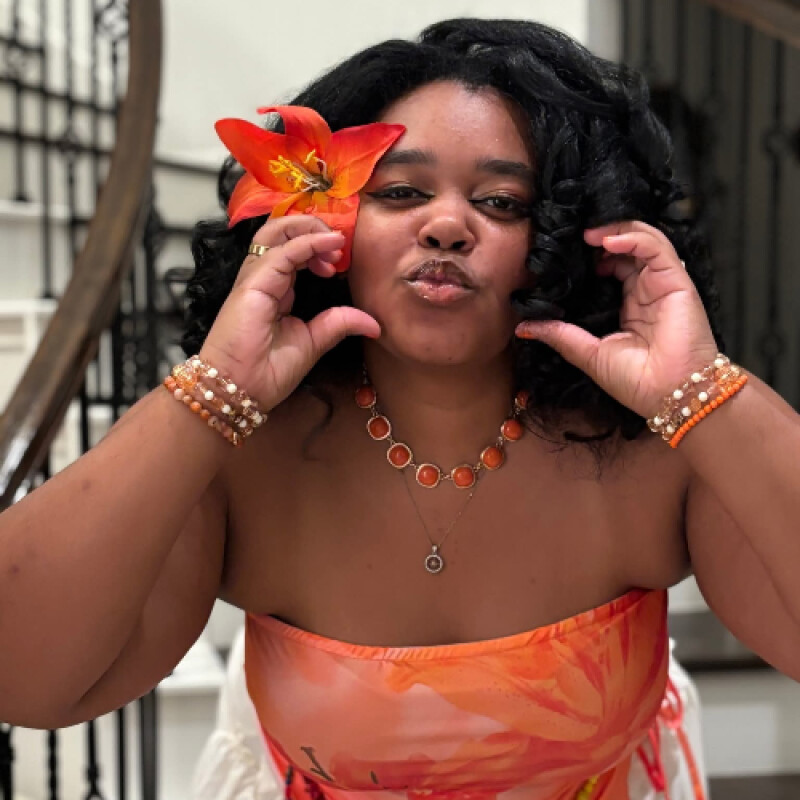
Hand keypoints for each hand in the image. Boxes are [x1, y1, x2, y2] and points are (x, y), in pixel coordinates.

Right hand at [198, 215, 379, 411]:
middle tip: (340, 246)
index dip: (319, 246)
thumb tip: (374, 324)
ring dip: (309, 228)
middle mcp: (263, 278)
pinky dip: (308, 243)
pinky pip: (281, 252)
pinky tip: (329, 245)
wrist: (241, 391)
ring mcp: (255, 278)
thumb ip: (339, 324)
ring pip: (276, 231)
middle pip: (281, 231)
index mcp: (276, 289)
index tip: (341, 262)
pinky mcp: (252, 284)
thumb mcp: (313, 342)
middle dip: (313, 227)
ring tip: (335, 241)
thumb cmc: (267, 372)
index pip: (294, 249)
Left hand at [515, 221, 718, 418]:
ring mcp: (662, 283)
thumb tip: (523, 327)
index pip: (611, 265)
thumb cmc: (635, 381)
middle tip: (576, 238)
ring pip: (643, 240)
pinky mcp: (676, 281)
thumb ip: (559, 335)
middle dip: (601, 236)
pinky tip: (609, 241)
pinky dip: (633, 237)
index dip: (590, 255)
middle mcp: (646, 290)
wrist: (668, 396)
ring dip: (615, 230)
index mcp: (628, 304)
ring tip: (589, 235)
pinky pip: (656, 248)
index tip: (566, 254)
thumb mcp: (588, 353)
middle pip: (626, 247)